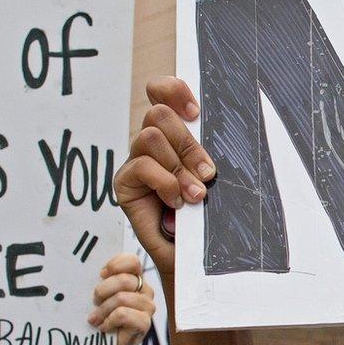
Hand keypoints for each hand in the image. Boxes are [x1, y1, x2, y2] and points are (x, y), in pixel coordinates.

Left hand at [85, 254, 155, 344]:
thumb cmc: (102, 317)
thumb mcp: (100, 296)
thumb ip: (101, 281)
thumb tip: (86, 269)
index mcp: (135, 279)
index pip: (132, 262)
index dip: (115, 265)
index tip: (100, 274)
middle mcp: (145, 290)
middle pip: (124, 280)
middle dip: (102, 291)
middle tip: (94, 302)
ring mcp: (147, 307)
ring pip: (122, 298)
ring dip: (103, 309)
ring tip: (94, 319)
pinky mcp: (145, 323)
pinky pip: (123, 314)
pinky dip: (108, 321)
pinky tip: (103, 327)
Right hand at [114, 76, 216, 279]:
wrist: (190, 254)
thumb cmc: (206, 213)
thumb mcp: (212, 176)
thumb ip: (208, 150)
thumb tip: (219, 132)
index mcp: (173, 133)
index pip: (161, 92)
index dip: (174, 90)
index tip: (196, 111)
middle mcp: (151, 143)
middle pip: (158, 114)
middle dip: (187, 143)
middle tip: (208, 172)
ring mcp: (136, 161)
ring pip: (150, 137)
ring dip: (179, 166)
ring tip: (196, 194)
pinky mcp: (124, 182)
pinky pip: (142, 166)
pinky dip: (165, 182)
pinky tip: (176, 202)